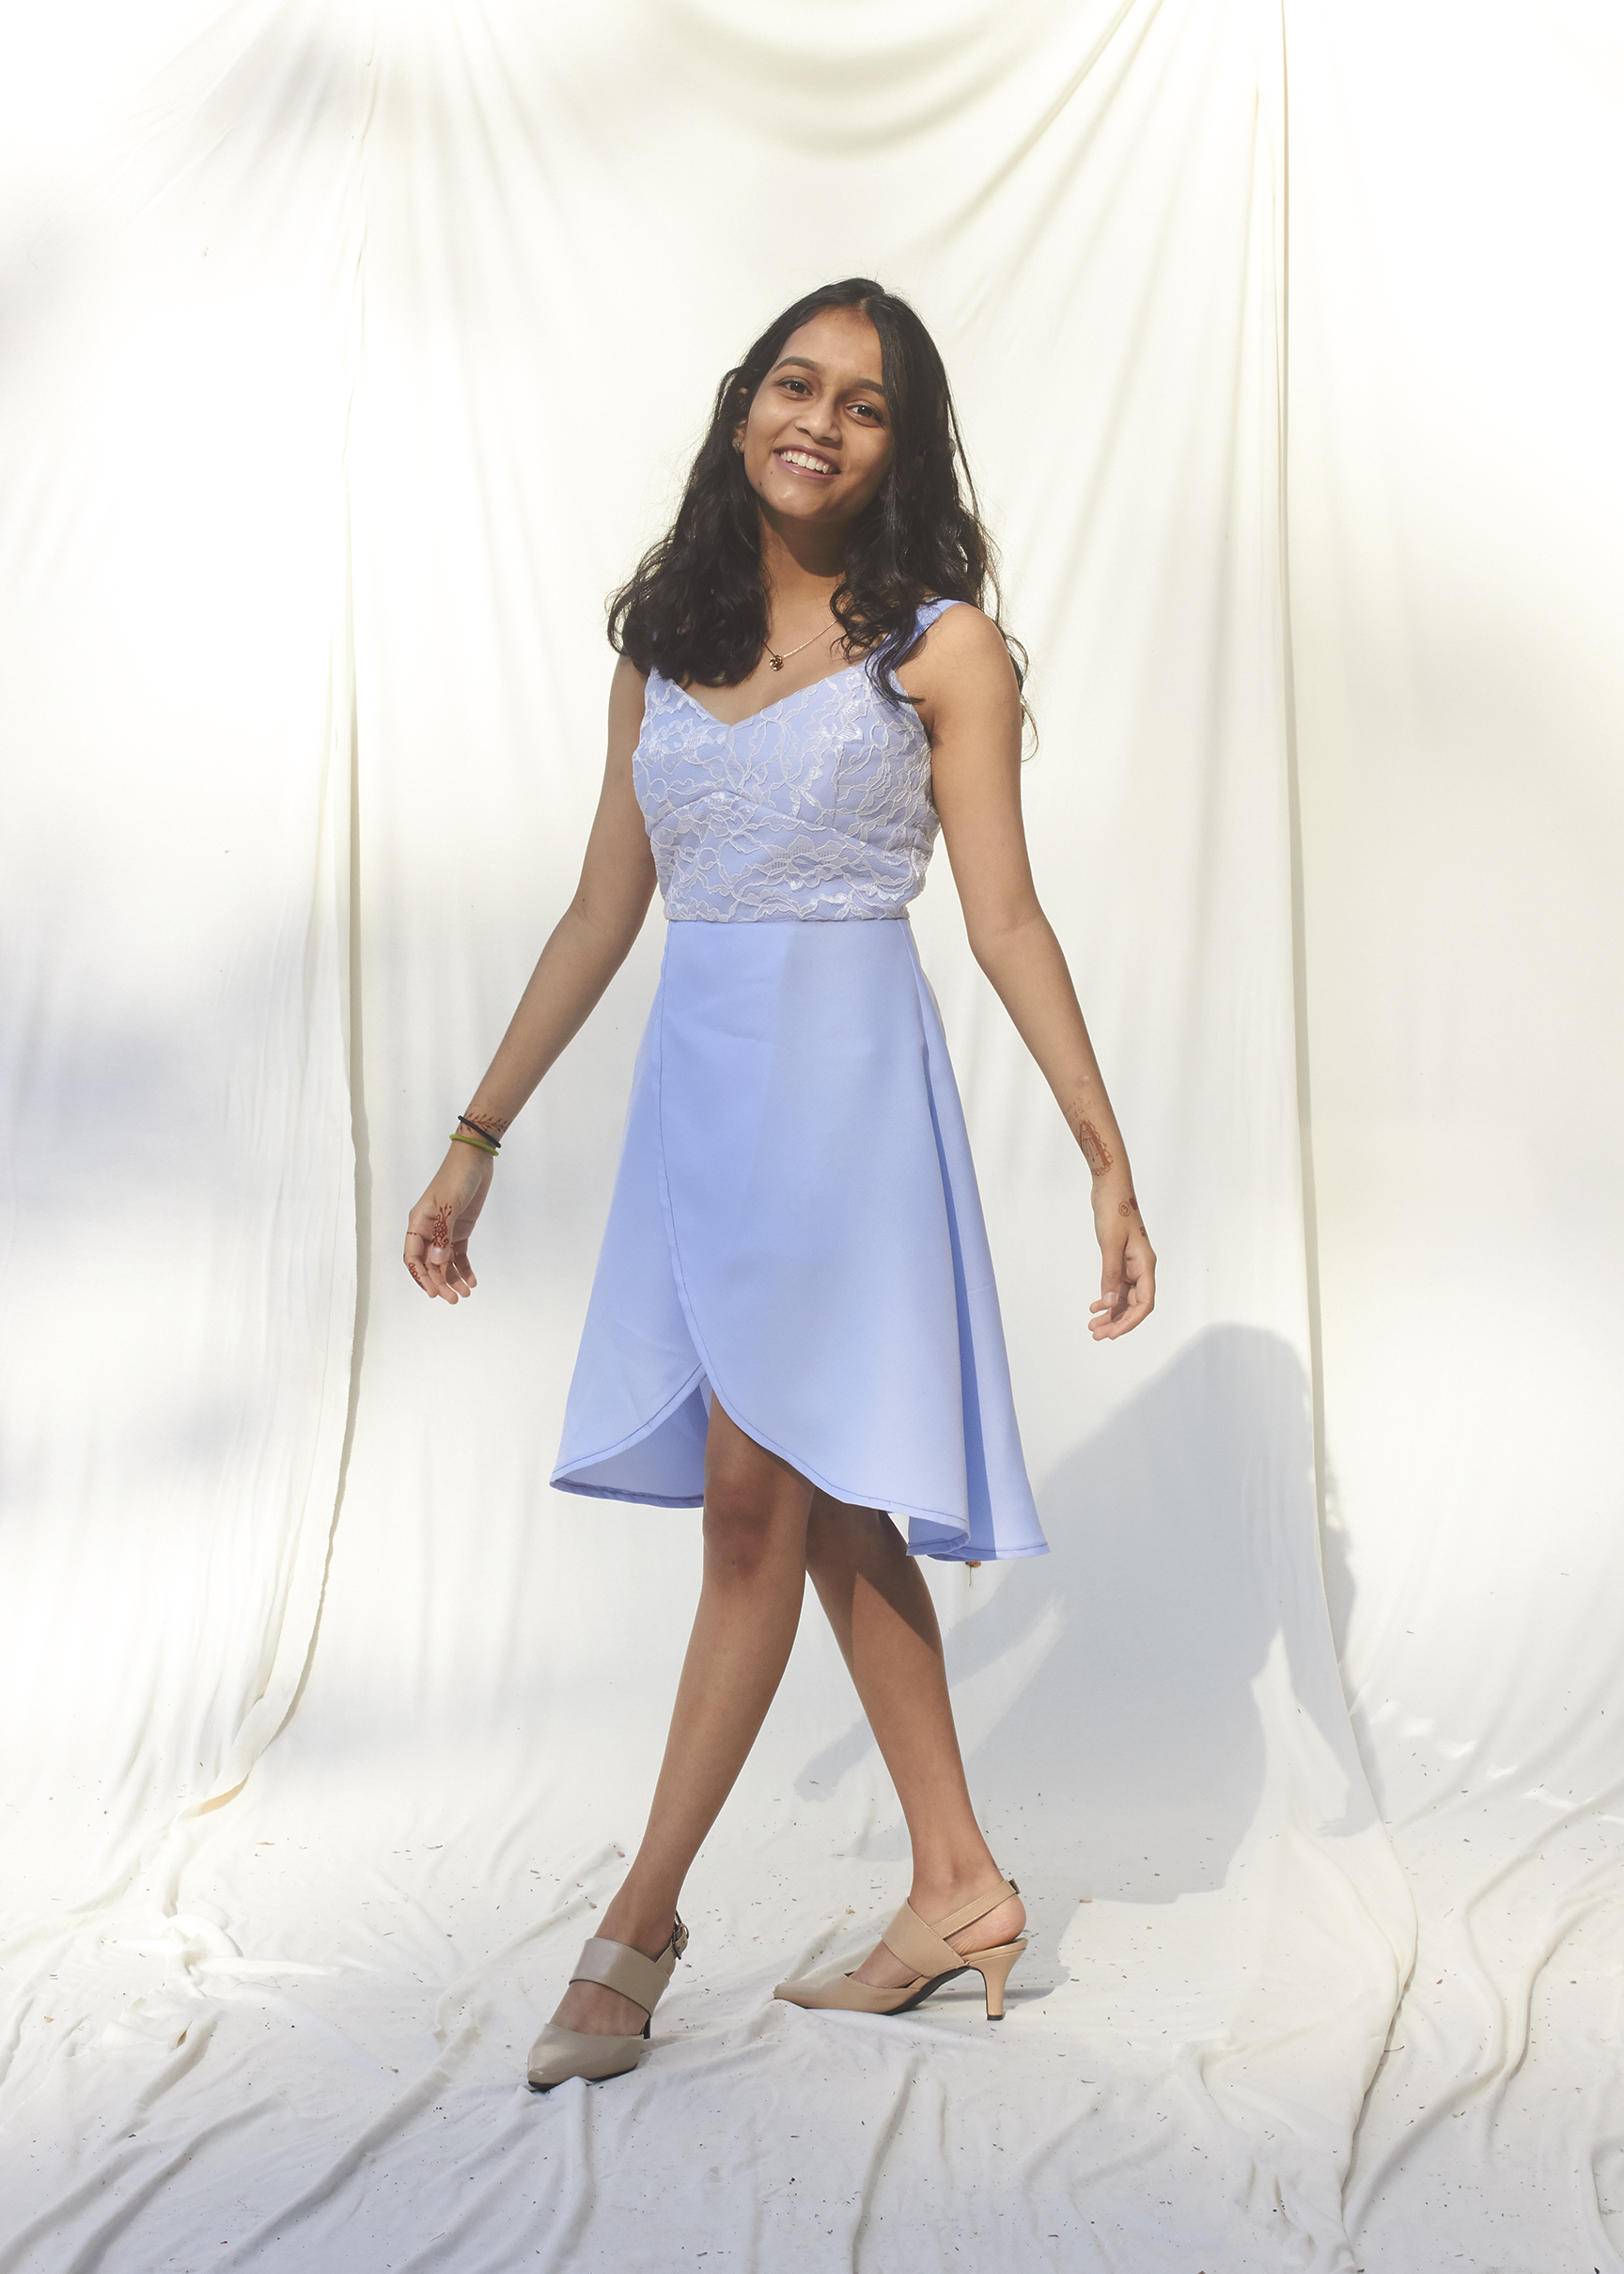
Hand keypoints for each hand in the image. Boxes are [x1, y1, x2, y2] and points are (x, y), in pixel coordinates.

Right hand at [404, 1147, 493, 1302]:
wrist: (475, 1159)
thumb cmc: (457, 1177)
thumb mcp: (449, 1204)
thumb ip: (442, 1234)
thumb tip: (437, 1262)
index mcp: (418, 1223)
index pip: (413, 1257)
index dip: (421, 1276)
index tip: (434, 1292)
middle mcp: (428, 1230)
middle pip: (430, 1264)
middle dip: (440, 1282)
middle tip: (454, 1299)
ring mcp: (444, 1230)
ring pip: (444, 1262)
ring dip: (453, 1279)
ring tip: (465, 1294)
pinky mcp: (460, 1229)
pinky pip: (458, 1255)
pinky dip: (464, 1268)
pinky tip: (472, 1280)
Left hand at [1089, 1181, 1155, 1339]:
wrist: (1110, 1188)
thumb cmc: (1114, 1211)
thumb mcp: (1110, 1244)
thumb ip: (1111, 1275)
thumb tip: (1110, 1303)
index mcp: (1145, 1265)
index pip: (1144, 1303)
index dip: (1130, 1321)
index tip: (1112, 1333)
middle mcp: (1142, 1267)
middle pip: (1134, 1304)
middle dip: (1117, 1321)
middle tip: (1097, 1334)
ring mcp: (1132, 1264)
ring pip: (1125, 1297)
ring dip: (1110, 1312)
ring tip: (1092, 1325)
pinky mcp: (1122, 1259)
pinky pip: (1118, 1285)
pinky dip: (1107, 1297)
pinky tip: (1095, 1306)